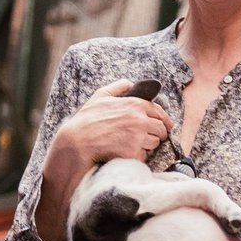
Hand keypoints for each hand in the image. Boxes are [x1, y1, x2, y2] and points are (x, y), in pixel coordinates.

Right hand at [34, 79, 172, 240]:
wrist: (77, 142)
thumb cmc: (87, 119)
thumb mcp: (100, 96)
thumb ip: (118, 87)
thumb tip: (131, 84)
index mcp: (136, 104)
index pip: (160, 113)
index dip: (163, 121)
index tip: (164, 126)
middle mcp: (140, 120)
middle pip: (161, 129)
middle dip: (156, 134)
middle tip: (146, 137)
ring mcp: (138, 137)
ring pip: (154, 143)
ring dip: (147, 145)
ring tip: (131, 144)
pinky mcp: (134, 153)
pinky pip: (144, 156)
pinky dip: (138, 156)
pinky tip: (125, 152)